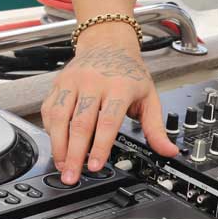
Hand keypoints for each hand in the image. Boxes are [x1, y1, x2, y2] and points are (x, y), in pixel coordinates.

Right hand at [40, 24, 177, 183]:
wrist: (108, 42)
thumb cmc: (129, 71)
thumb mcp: (149, 96)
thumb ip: (156, 128)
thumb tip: (168, 151)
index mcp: (118, 86)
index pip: (107, 121)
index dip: (100, 146)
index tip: (95, 166)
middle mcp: (93, 82)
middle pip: (80, 123)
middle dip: (74, 154)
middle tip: (72, 175)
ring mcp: (73, 82)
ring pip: (59, 117)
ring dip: (58, 145)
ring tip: (62, 165)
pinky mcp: (58, 84)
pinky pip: (49, 110)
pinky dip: (50, 131)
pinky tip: (56, 146)